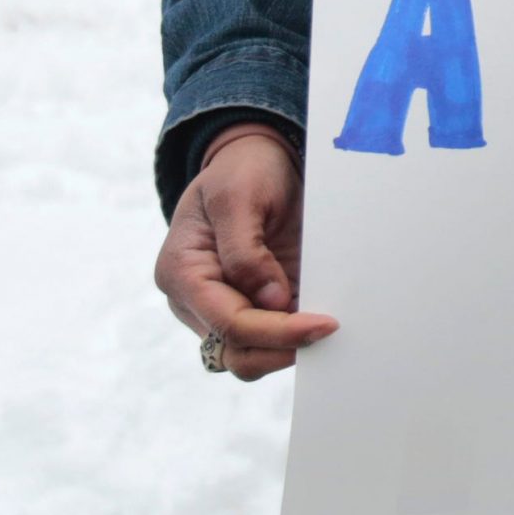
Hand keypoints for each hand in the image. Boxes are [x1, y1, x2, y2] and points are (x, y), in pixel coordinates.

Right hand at [154, 124, 337, 379]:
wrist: (254, 160)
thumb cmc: (241, 171)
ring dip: (290, 347)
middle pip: (237, 350)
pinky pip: (271, 337)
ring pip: (252, 354)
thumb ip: (246, 251)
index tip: (323, 324)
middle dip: (283, 347)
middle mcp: (198, 299)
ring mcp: (224, 305)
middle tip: (330, 331)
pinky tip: (324, 322)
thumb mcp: (238, 196)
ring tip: (330, 329)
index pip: (229, 323)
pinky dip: (296, 336)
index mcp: (183, 274)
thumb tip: (271, 302)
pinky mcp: (252, 304)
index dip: (277, 332)